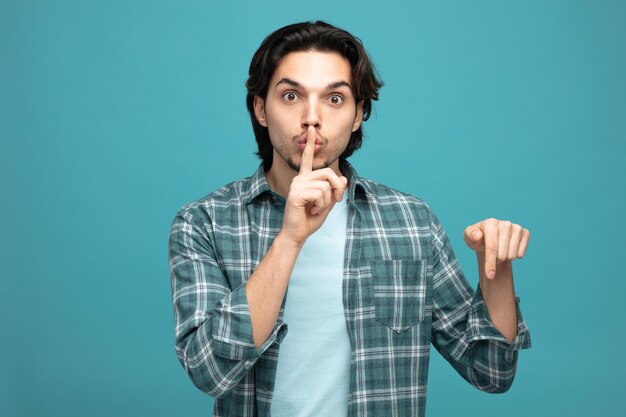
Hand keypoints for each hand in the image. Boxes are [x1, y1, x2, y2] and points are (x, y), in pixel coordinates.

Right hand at [279, 126, 347, 246]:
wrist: (297, 234)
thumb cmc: (309, 220)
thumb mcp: (328, 204)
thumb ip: (335, 190)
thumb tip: (342, 177)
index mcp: (305, 179)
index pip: (308, 159)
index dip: (311, 144)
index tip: (312, 130)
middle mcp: (300, 179)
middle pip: (328, 173)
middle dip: (337, 189)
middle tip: (336, 201)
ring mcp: (296, 185)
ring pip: (326, 185)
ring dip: (327, 201)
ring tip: (316, 209)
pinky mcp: (296, 193)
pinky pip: (320, 193)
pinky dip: (321, 205)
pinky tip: (312, 211)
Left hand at [463, 218, 529, 278]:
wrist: (490, 237)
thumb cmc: (478, 239)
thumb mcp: (468, 238)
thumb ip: (469, 235)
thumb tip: (477, 236)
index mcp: (490, 223)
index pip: (492, 248)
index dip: (490, 263)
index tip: (489, 276)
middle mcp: (505, 224)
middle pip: (502, 254)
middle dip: (496, 260)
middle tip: (491, 254)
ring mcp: (516, 228)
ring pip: (512, 255)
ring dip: (504, 258)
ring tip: (499, 251)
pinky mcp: (525, 233)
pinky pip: (521, 254)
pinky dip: (514, 256)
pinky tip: (508, 249)